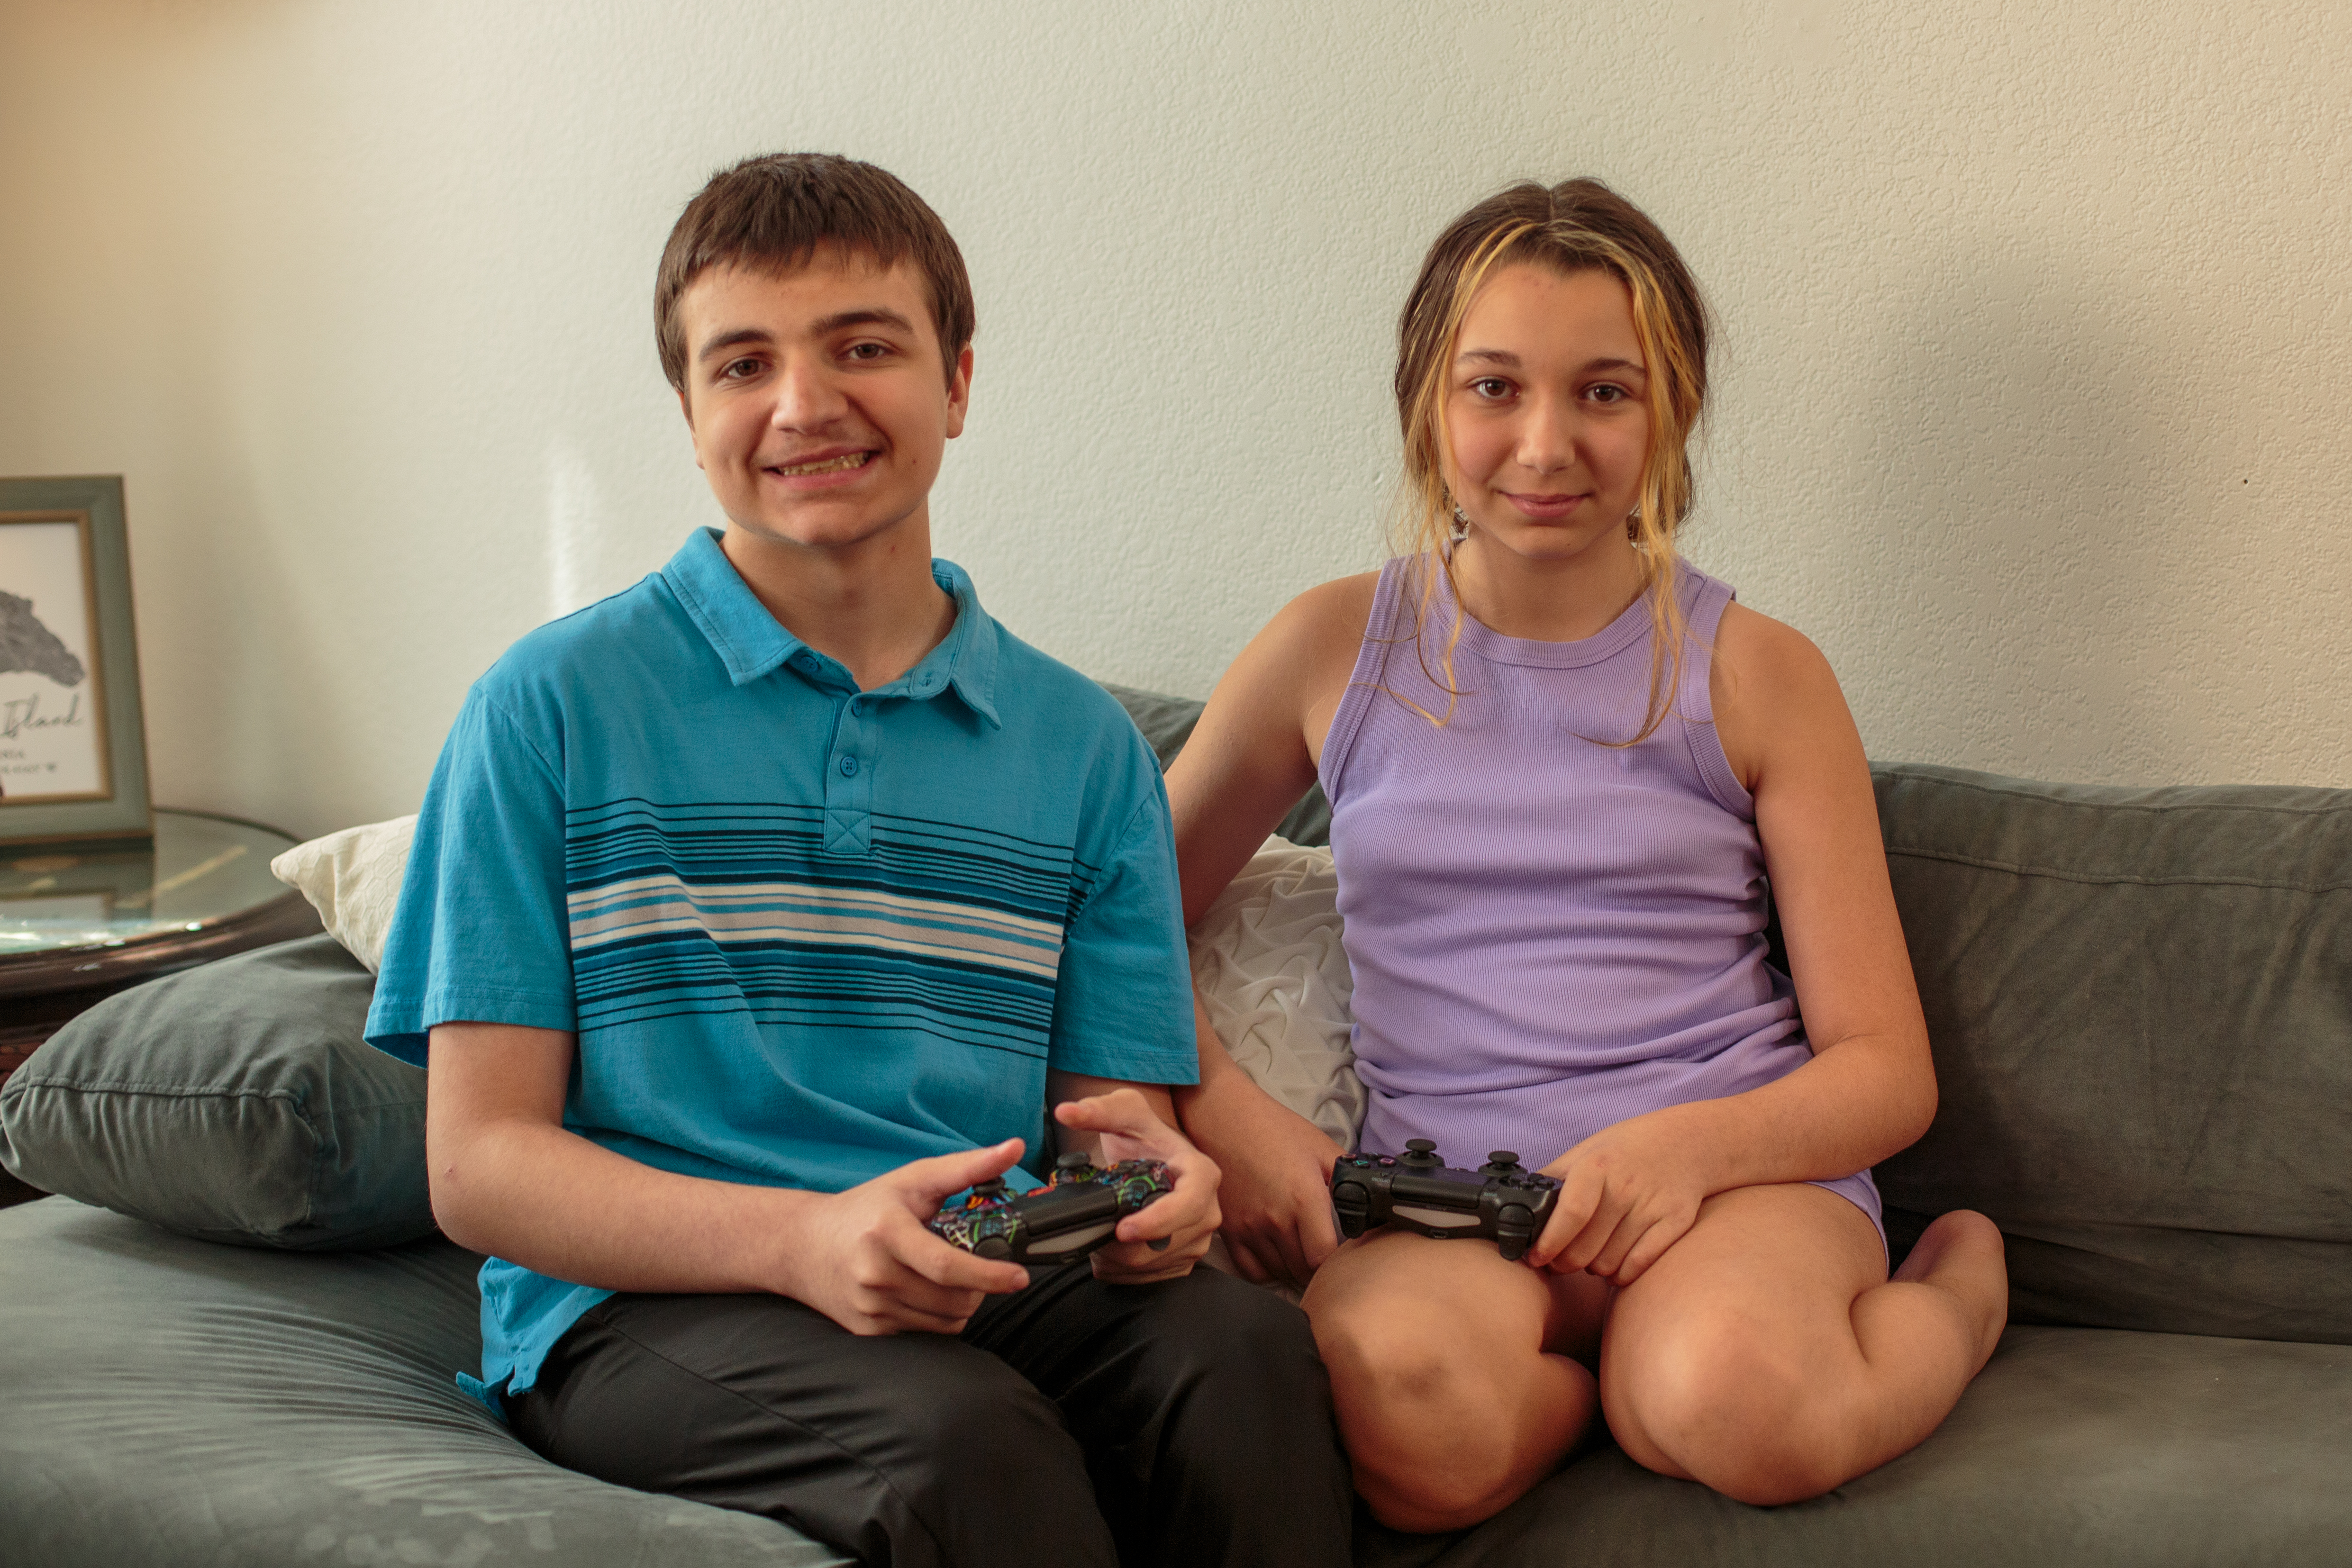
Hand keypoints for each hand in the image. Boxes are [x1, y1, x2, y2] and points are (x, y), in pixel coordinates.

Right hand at [781, 1140, 1033, 1334]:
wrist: (802, 1245)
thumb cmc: (866, 1208)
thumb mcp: (913, 1180)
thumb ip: (967, 1167)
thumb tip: (1015, 1148)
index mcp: (887, 1232)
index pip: (946, 1266)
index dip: (989, 1275)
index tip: (1019, 1276)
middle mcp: (875, 1274)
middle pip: (953, 1298)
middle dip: (980, 1287)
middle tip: (977, 1265)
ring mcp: (869, 1306)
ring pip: (945, 1321)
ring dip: (962, 1303)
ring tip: (950, 1277)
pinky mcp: (868, 1329)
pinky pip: (925, 1332)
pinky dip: (937, 1316)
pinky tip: (925, 1291)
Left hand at [1053, 1088, 1222, 1283]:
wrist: (1153, 1160)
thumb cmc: (1142, 1138)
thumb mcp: (1124, 1114)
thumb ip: (1097, 1110)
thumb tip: (1067, 1112)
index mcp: (1202, 1175)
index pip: (1188, 1206)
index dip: (1156, 1222)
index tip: (1122, 1229)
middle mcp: (1208, 1211)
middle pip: (1165, 1244)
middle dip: (1123, 1245)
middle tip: (1094, 1231)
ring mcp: (1198, 1240)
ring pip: (1153, 1264)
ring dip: (1119, 1258)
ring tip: (1100, 1234)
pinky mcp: (1182, 1261)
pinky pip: (1148, 1277)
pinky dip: (1122, 1270)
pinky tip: (1110, 1248)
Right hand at [1176, 1068, 1340, 1289]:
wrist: (1223, 1117)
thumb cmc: (1273, 1128)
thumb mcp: (1320, 1146)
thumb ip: (1345, 1175)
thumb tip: (1367, 1199)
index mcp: (1304, 1198)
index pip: (1323, 1257)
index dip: (1336, 1262)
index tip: (1342, 1255)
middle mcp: (1276, 1219)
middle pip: (1302, 1270)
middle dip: (1318, 1267)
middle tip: (1324, 1254)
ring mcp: (1249, 1228)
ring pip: (1279, 1272)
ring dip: (1294, 1268)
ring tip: (1303, 1254)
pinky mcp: (1229, 1230)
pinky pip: (1251, 1270)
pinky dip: (1267, 1271)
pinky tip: (1277, 1256)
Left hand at [1525, 1111, 1709, 1285]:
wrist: (1686, 1142)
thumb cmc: (1627, 1149)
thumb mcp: (1587, 1151)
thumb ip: (1554, 1177)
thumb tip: (1517, 1204)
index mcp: (1598, 1167)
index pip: (1570, 1214)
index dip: (1549, 1243)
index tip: (1535, 1258)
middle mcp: (1625, 1188)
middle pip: (1584, 1250)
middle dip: (1563, 1263)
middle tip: (1557, 1261)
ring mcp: (1652, 1207)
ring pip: (1607, 1265)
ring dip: (1591, 1268)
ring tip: (1589, 1254)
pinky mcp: (1675, 1224)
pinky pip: (1637, 1268)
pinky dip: (1619, 1275)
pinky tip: (1614, 1264)